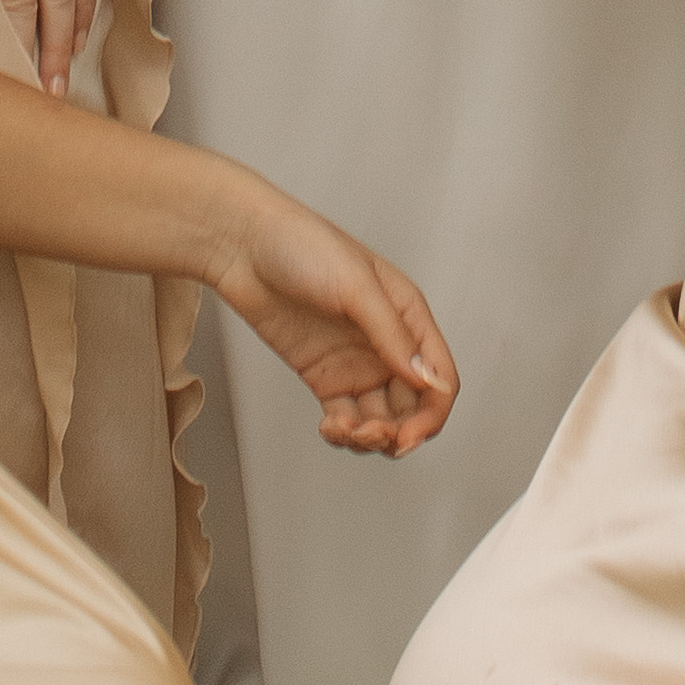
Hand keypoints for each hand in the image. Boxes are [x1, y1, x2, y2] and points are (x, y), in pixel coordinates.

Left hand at [206, 174, 458, 458]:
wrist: (245, 247)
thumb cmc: (303, 246)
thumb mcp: (355, 286)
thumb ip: (392, 335)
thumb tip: (429, 380)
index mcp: (407, 315)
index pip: (439, 376)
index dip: (433, 413)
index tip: (407, 436)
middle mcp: (387, 343)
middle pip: (413, 407)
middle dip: (399, 433)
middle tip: (369, 435)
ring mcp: (355, 363)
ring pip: (381, 420)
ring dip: (370, 439)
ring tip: (343, 431)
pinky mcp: (324, 377)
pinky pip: (347, 420)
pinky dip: (344, 434)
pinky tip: (329, 428)